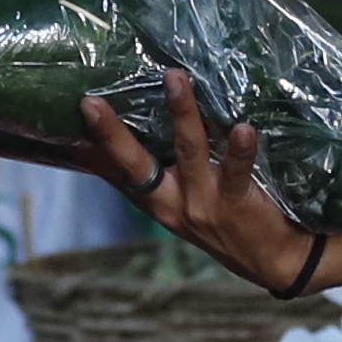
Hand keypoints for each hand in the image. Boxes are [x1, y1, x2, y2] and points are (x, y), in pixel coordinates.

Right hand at [81, 71, 327, 292]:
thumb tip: (121, 136)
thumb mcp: (181, 202)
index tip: (66, 115)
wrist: (275, 262)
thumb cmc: (225, 219)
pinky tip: (244, 128)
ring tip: (175, 79)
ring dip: (182, 114)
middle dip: (111, 134)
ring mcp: (203, 203)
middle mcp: (171, 202)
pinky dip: (240, 149)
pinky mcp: (237, 204)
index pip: (113, 170)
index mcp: (154, 199)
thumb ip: (157, 173)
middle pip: (135, 164)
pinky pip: (237, 171)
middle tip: (91, 103)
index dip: (87, 145)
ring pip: (189, 152)